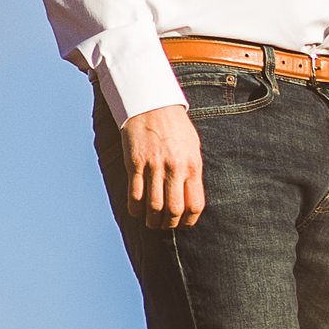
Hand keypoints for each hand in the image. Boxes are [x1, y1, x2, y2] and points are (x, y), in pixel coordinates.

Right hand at [123, 99, 205, 228]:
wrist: (152, 104)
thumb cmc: (175, 126)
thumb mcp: (193, 147)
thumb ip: (192, 172)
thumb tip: (190, 198)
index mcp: (192, 166)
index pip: (194, 205)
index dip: (188, 220)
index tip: (182, 223)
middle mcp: (174, 168)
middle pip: (173, 210)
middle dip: (169, 224)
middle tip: (164, 224)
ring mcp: (153, 166)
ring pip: (153, 206)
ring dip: (151, 220)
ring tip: (151, 221)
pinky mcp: (135, 164)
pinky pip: (134, 194)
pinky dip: (135, 208)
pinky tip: (136, 210)